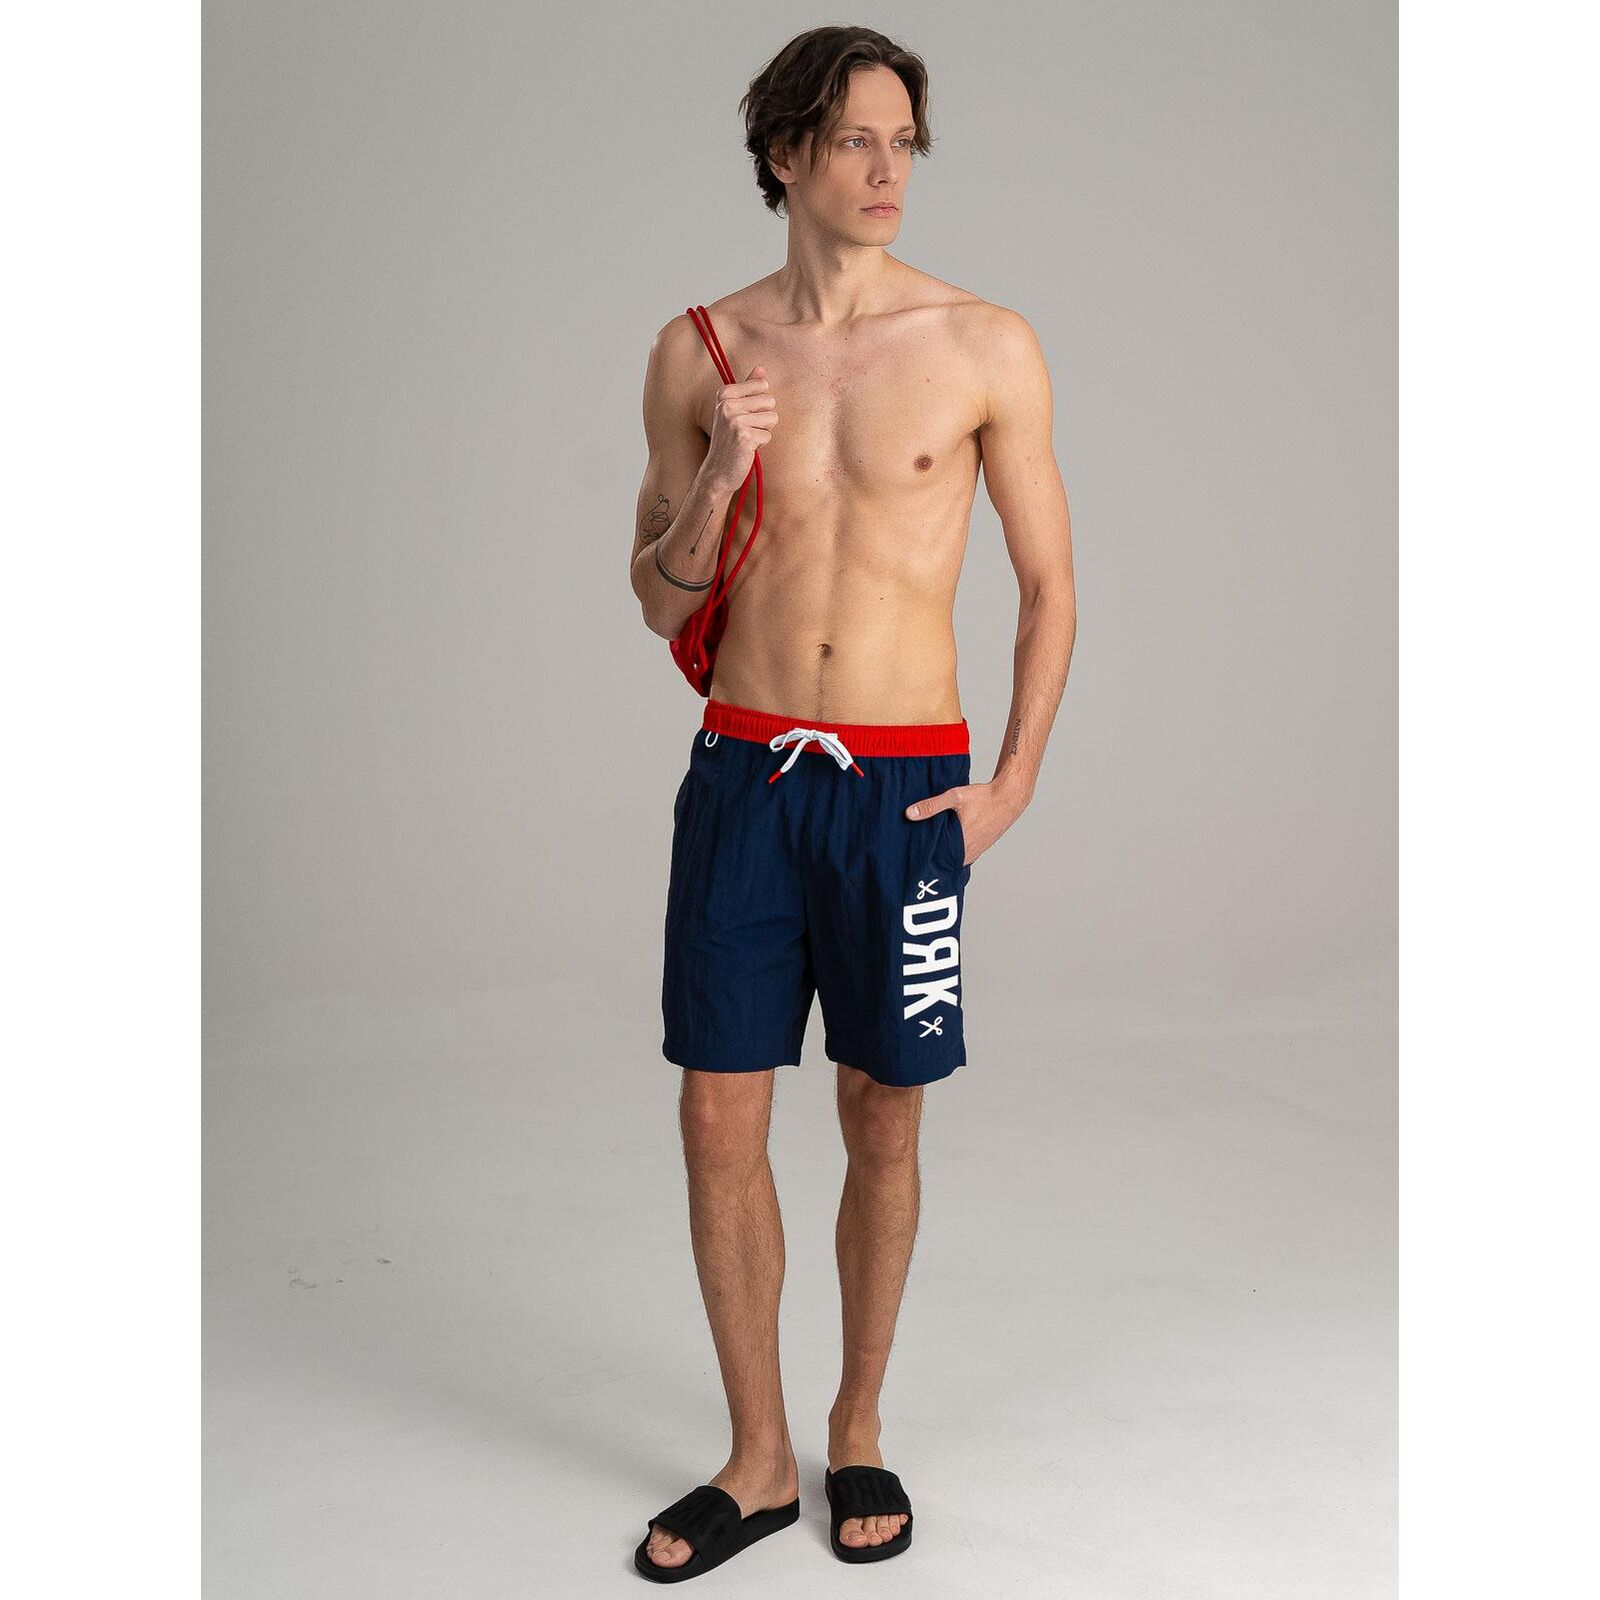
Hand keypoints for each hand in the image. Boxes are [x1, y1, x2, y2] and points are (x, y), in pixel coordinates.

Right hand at [704, 365, 777, 493]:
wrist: (718, 471)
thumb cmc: (729, 439)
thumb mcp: (734, 410)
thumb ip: (748, 388)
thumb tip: (760, 368)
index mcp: (725, 393)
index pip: (762, 384)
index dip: (760, 403)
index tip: (745, 414)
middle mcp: (728, 404)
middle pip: (770, 400)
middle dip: (764, 417)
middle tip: (747, 429)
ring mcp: (735, 420)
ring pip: (772, 417)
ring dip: (764, 430)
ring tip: (747, 438)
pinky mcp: (744, 436)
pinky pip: (768, 435)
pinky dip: (761, 444)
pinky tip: (747, 448)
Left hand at [905, 778, 1028, 864]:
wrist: (1009, 798)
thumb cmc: (984, 797)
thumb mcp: (955, 797)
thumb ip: (932, 805)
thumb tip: (909, 813)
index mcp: (961, 843)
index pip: (935, 859)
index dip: (923, 856)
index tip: (911, 853)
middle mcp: (969, 852)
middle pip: (943, 860)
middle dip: (931, 855)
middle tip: (914, 850)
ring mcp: (975, 852)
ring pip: (953, 859)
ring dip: (942, 854)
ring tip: (927, 846)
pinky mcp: (979, 848)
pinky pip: (962, 855)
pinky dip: (953, 850)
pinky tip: (944, 842)